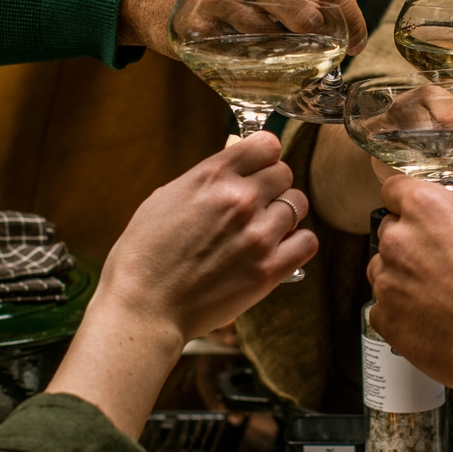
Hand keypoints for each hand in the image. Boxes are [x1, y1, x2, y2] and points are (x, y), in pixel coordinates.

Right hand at [49, 133, 313, 434]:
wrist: (144, 307)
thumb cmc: (144, 255)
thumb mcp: (164, 199)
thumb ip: (203, 180)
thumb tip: (230, 168)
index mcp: (212, 177)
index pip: (266, 144)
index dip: (264, 156)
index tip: (258, 167)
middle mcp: (240, 200)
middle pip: (285, 173)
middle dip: (273, 186)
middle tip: (258, 204)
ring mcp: (258, 234)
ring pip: (298, 205)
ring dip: (285, 215)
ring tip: (265, 229)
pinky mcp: (269, 269)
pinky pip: (308, 241)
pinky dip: (297, 243)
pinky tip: (279, 249)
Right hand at [119, 0, 372, 54]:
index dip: (351, 20)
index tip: (357, 42)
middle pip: (307, 15)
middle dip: (323, 42)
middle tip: (325, 57)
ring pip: (276, 39)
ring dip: (289, 58)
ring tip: (286, 59)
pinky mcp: (196, 21)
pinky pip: (244, 55)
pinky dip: (258, 66)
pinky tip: (257, 63)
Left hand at [367, 174, 452, 426]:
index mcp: (426, 208)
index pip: (394, 189)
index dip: (408, 201)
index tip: (417, 213)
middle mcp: (399, 241)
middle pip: (390, 232)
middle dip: (411, 242)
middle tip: (442, 262)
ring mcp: (388, 282)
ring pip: (384, 270)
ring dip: (404, 277)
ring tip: (441, 294)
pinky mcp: (386, 319)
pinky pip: (384, 308)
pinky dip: (402, 311)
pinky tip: (432, 318)